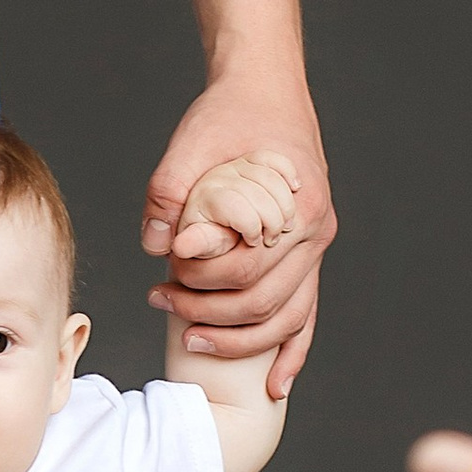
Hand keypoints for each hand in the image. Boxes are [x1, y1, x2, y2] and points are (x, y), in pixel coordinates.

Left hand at [143, 86, 334, 399]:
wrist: (265, 88)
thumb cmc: (229, 114)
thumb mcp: (191, 143)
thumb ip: (170, 192)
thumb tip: (156, 245)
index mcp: (294, 206)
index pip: (245, 269)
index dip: (200, 284)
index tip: (162, 277)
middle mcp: (314, 231)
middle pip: (265, 301)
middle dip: (211, 314)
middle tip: (164, 304)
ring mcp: (316, 244)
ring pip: (288, 317)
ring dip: (242, 340)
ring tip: (194, 339)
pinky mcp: (308, 250)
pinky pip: (306, 311)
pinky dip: (292, 349)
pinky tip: (275, 383)